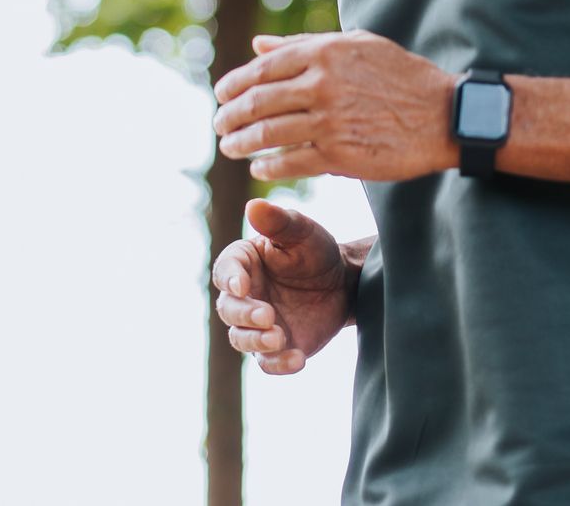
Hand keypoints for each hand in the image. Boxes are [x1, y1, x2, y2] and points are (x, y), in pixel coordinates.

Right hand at [211, 199, 350, 374]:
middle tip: (268, 315)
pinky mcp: (275, 347)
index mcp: (243, 263)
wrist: (343, 282)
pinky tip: (299, 359)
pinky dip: (279, 364)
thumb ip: (278, 222)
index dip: (230, 279)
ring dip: (256, 341)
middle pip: (229, 310)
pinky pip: (268, 363)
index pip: (225, 270)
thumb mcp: (302, 232)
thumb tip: (253, 205)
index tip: (242, 285)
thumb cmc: (316, 250)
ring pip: (241, 339)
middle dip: (245, 315)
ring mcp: (257, 324)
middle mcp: (244, 296)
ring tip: (279, 337)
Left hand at [213, 31, 456, 181]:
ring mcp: (330, 122)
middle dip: (230, 116)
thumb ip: (303, 44)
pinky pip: (290, 162)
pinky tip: (259, 167)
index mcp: (324, 53)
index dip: (234, 84)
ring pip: (267, 134)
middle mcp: (322, 84)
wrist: (444, 116)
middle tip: (218, 124)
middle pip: (257, 102)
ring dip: (240, 142)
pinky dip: (267, 166)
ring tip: (229, 147)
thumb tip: (258, 44)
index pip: (261, 69)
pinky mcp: (339, 156)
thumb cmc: (400, 75)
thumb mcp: (355, 45)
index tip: (221, 95)